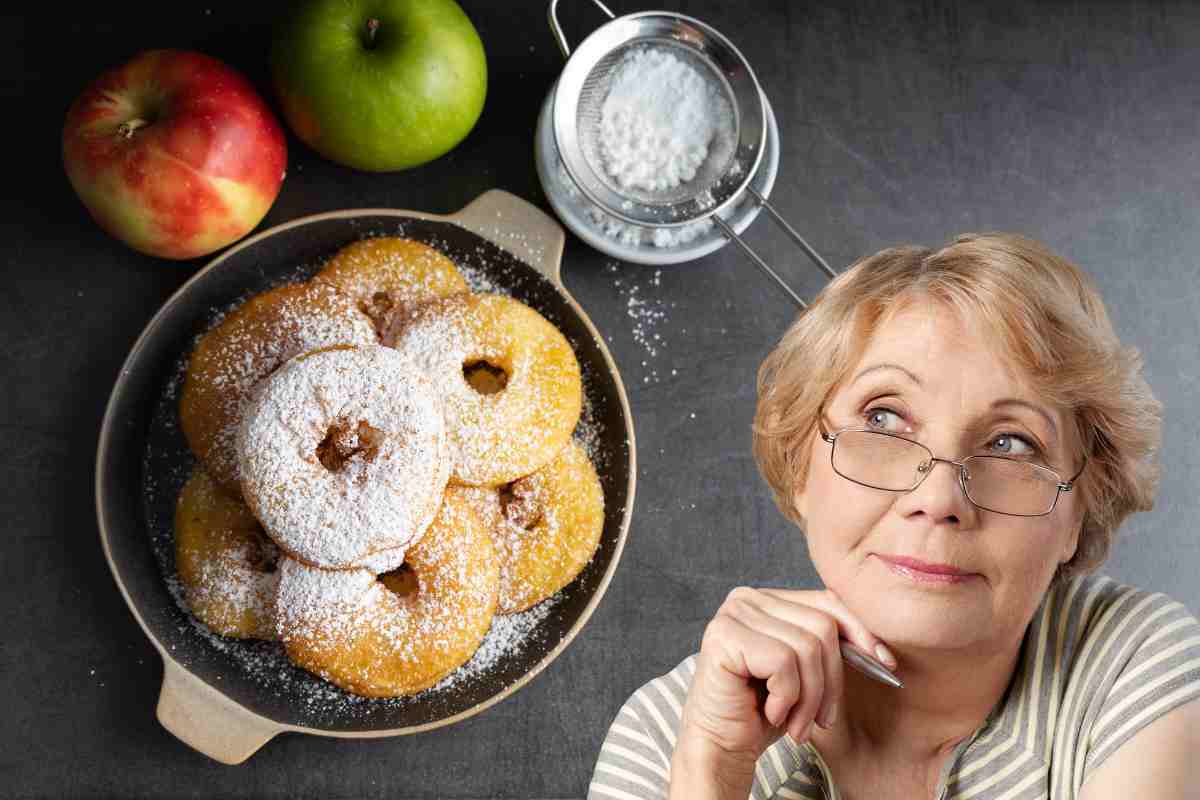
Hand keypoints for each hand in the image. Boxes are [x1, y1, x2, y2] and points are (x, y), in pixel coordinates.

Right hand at [672, 587, 895, 792]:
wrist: (722, 745)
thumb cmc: (763, 711)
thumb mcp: (806, 673)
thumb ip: (829, 647)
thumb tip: (880, 647)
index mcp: (768, 599)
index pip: (828, 602)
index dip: (861, 633)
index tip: (885, 664)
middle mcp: (747, 598)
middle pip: (822, 627)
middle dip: (831, 682)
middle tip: (820, 720)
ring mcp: (733, 614)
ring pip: (807, 647)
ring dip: (809, 699)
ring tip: (796, 723)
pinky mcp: (724, 636)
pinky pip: (783, 662)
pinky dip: (787, 698)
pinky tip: (771, 712)